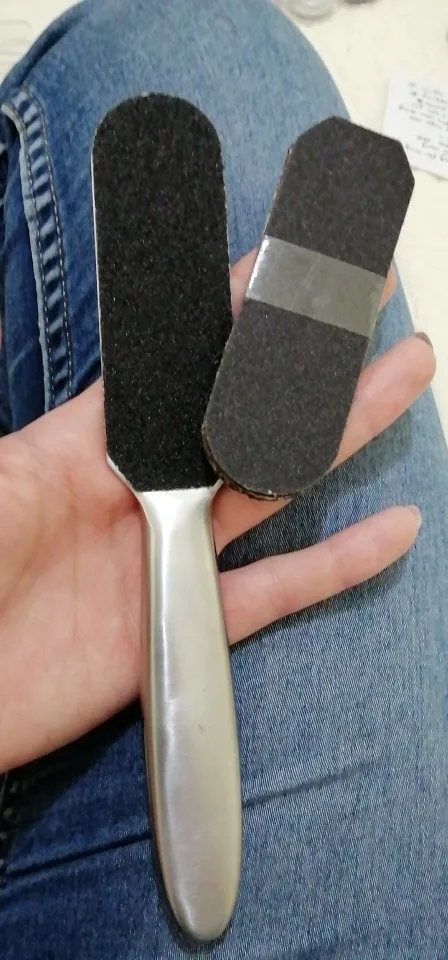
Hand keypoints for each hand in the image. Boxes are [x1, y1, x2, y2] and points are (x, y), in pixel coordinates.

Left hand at [0, 253, 433, 771]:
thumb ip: (37, 446)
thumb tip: (30, 349)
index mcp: (84, 451)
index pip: (174, 370)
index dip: (230, 320)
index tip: (284, 276)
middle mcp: (138, 497)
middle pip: (243, 422)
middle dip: (308, 367)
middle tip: (368, 313)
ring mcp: (167, 559)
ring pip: (273, 490)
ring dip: (339, 439)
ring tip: (400, 383)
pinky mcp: (188, 624)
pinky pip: (275, 591)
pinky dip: (333, 565)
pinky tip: (388, 531)